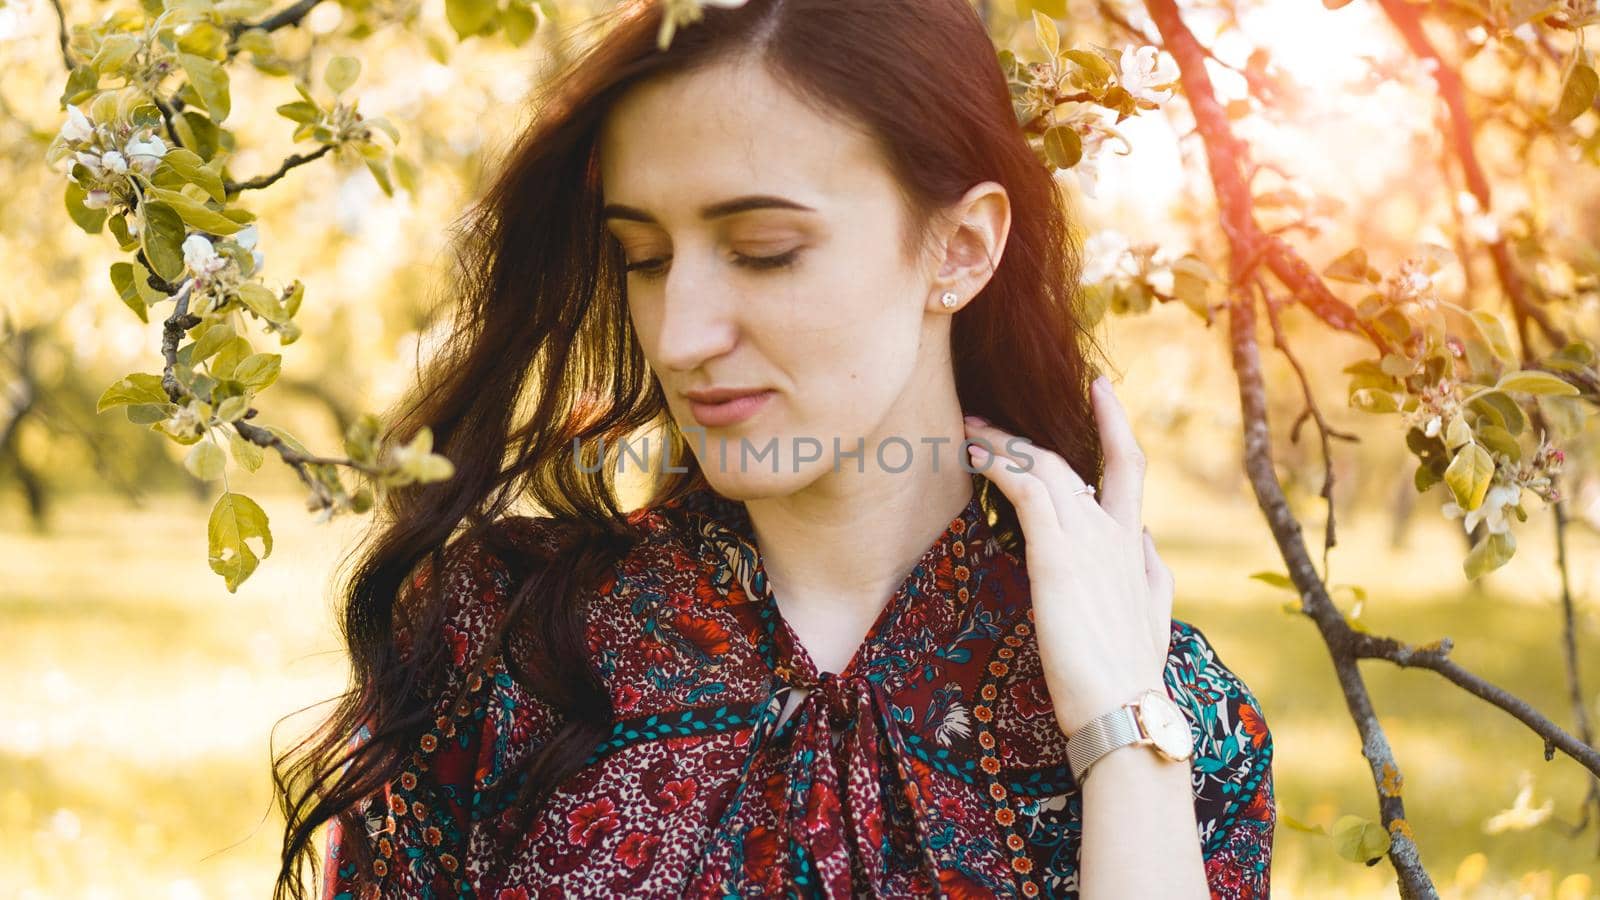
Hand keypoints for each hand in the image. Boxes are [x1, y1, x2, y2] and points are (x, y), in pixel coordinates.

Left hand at [963, 374, 1174, 738]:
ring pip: (1042, 467)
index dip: (1115, 424)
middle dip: (1022, 436)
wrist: (1124, 708)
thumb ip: (1150, 575)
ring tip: (967, 434)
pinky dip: (999, 465)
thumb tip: (1145, 541)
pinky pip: (1025, 489)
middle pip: (1068, 462)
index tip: (1100, 389)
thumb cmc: (1129, 676)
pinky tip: (973, 458)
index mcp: (1133, 547)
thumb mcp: (1153, 619)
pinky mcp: (1058, 553)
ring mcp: (1088, 539)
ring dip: (1000, 446)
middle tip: (983, 421)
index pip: (1128, 468)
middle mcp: (1114, 532)